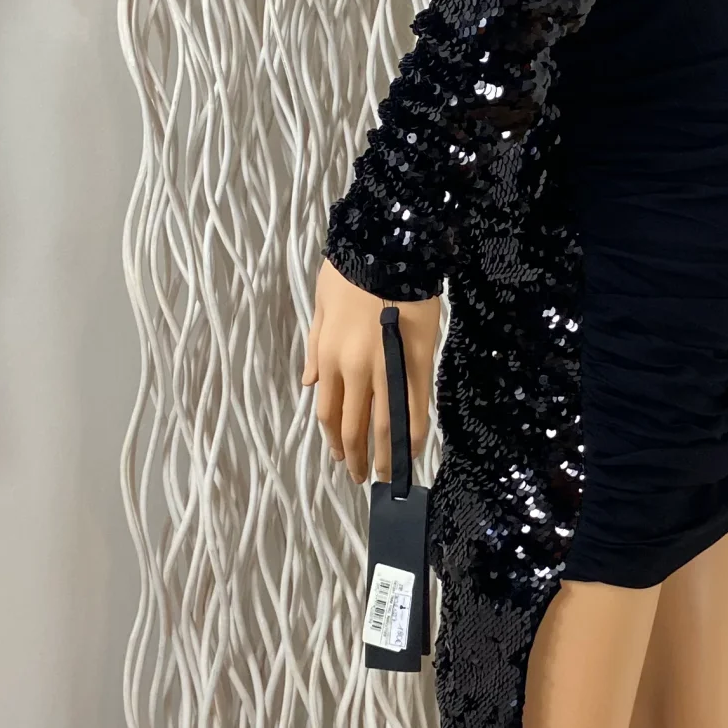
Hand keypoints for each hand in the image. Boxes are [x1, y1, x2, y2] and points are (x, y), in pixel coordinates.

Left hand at [302, 261, 439, 485]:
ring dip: (384, 454)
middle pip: (353, 426)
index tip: (340, 456)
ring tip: (388, 475)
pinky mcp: (417, 364)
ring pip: (383, 425)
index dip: (334, 439)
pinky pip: (415, 407)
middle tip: (361, 478)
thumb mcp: (320, 307)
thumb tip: (310, 384)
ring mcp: (386, 369)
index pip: (328, 411)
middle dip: (356, 457)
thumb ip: (315, 349)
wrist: (388, 249)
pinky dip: (414, 434)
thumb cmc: (350, 271)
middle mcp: (354, 370)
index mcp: (329, 357)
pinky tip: (415, 450)